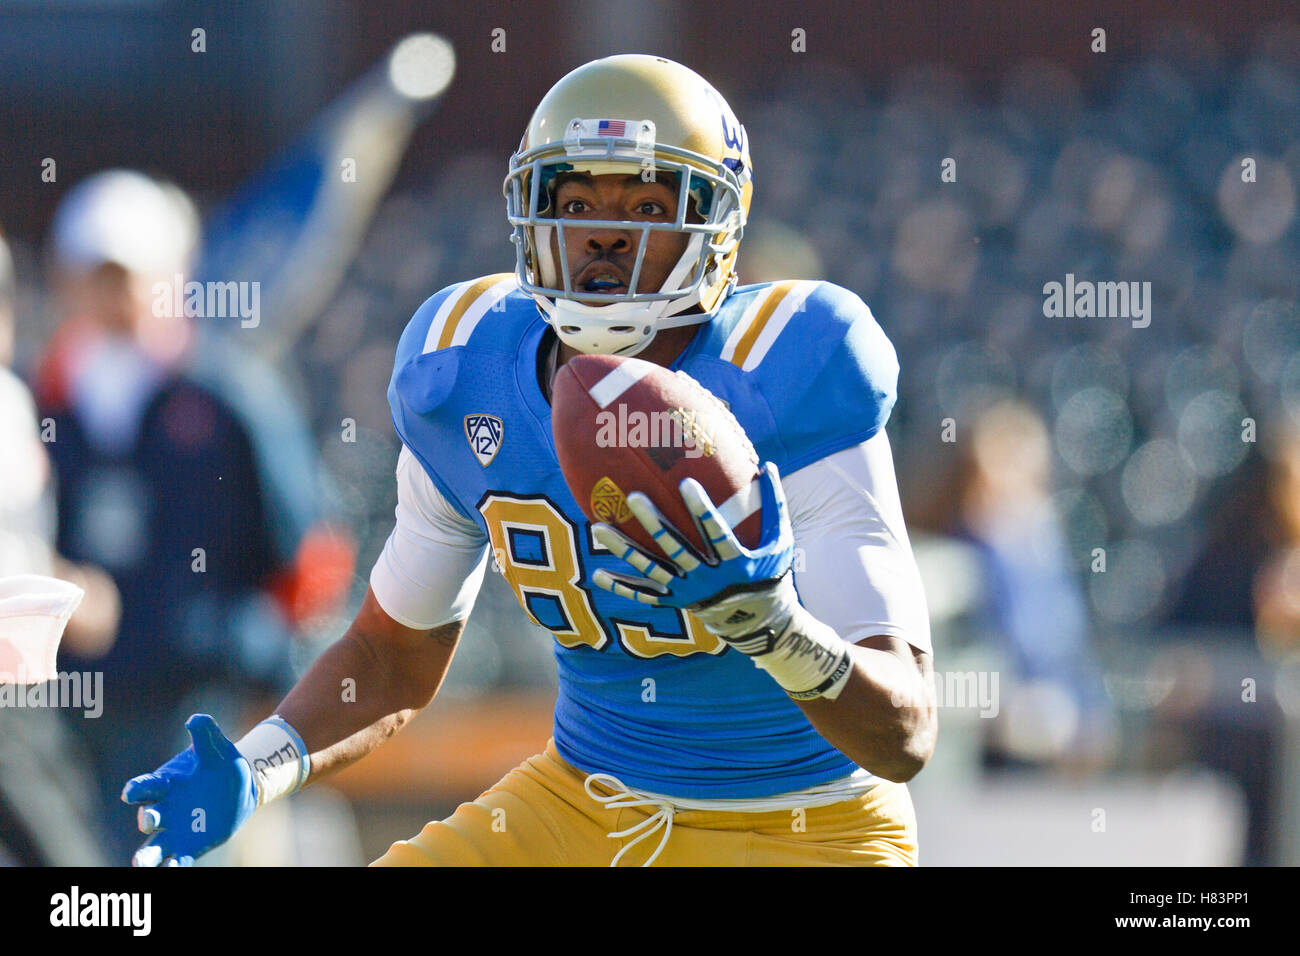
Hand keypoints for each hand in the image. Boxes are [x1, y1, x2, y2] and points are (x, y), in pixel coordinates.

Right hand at [121, 713, 258, 866]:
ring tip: (140, 864)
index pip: (146, 786)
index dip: (138, 789)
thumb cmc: (221, 762)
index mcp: (166, 783)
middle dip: (148, 818)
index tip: (131, 792)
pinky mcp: (190, 846)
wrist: (240, 784)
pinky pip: (178, 860)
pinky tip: (172, 870)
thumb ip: (205, 732)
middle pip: (149, 816)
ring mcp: (175, 830)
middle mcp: (164, 809)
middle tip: (149, 819)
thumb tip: (196, 719)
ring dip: (146, 855)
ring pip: (155, 846)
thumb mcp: (216, 746)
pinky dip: (173, 867)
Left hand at [591, 462, 796, 643]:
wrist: (759, 622)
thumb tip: (770, 464)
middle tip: (634, 497)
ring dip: (624, 549)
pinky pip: (644, 595)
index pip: (716, 532)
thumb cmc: (771, 573)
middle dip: (654, 523)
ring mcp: (687, 592)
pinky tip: (597, 574)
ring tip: (598, 528)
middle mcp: (707, 579)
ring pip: (651, 569)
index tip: (686, 483)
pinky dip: (621, 586)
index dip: (702, 509)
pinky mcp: (675, 602)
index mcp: (734, 563)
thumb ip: (775, 505)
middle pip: (675, 548)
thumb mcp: (780, 542)